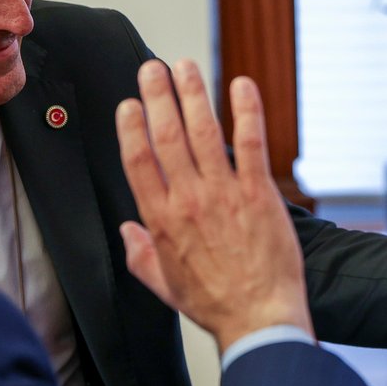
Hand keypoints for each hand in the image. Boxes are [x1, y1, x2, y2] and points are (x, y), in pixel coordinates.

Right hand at [115, 59, 312, 351]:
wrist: (258, 319)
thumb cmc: (214, 304)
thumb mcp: (163, 285)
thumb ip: (139, 256)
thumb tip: (127, 234)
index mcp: (161, 221)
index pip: (138, 161)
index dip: (131, 127)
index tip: (129, 104)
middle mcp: (188, 201)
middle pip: (167, 136)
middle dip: (157, 96)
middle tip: (152, 69)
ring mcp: (224, 195)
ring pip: (204, 132)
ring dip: (193, 94)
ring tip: (186, 66)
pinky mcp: (258, 194)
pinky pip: (251, 144)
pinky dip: (247, 111)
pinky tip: (242, 86)